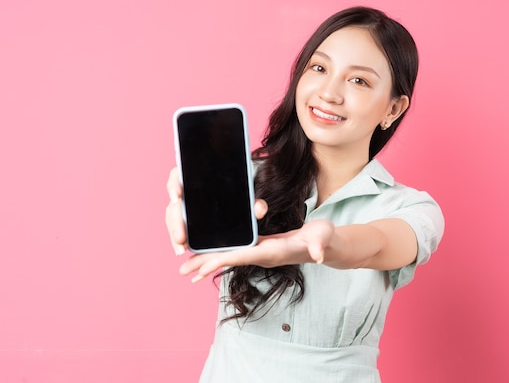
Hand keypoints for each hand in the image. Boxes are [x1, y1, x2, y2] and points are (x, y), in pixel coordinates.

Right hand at [164, 167, 268, 255]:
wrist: (236, 201)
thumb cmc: (238, 194)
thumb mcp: (248, 198)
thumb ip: (255, 202)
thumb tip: (259, 210)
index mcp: (194, 177)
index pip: (177, 176)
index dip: (173, 185)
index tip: (177, 196)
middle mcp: (184, 191)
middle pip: (173, 204)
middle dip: (175, 222)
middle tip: (181, 238)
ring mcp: (182, 206)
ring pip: (172, 219)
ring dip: (174, 234)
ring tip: (181, 249)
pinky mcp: (183, 220)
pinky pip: (177, 228)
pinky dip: (177, 239)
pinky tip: (182, 249)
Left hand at [179, 219, 334, 282]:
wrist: (325, 244)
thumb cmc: (323, 239)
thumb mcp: (322, 238)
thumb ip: (319, 246)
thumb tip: (318, 255)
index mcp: (273, 252)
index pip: (243, 257)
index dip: (222, 261)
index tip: (202, 267)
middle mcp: (263, 255)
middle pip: (230, 261)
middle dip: (206, 265)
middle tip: (182, 272)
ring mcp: (260, 252)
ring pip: (230, 257)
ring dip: (208, 262)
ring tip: (187, 268)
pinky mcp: (260, 246)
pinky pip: (236, 251)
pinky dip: (220, 253)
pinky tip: (208, 254)